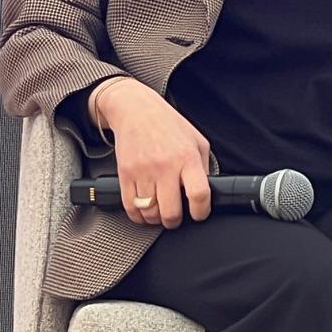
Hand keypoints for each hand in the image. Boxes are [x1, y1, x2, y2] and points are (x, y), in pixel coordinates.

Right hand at [93, 78, 212, 229]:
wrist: (136, 110)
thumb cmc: (169, 125)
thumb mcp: (197, 141)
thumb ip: (203, 167)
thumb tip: (206, 194)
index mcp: (187, 157)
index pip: (199, 194)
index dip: (201, 212)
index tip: (199, 214)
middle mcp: (165, 166)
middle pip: (171, 211)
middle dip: (175, 221)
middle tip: (177, 217)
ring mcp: (143, 171)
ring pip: (150, 213)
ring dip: (156, 219)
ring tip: (160, 213)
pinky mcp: (125, 174)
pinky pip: (130, 207)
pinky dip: (138, 216)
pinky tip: (144, 211)